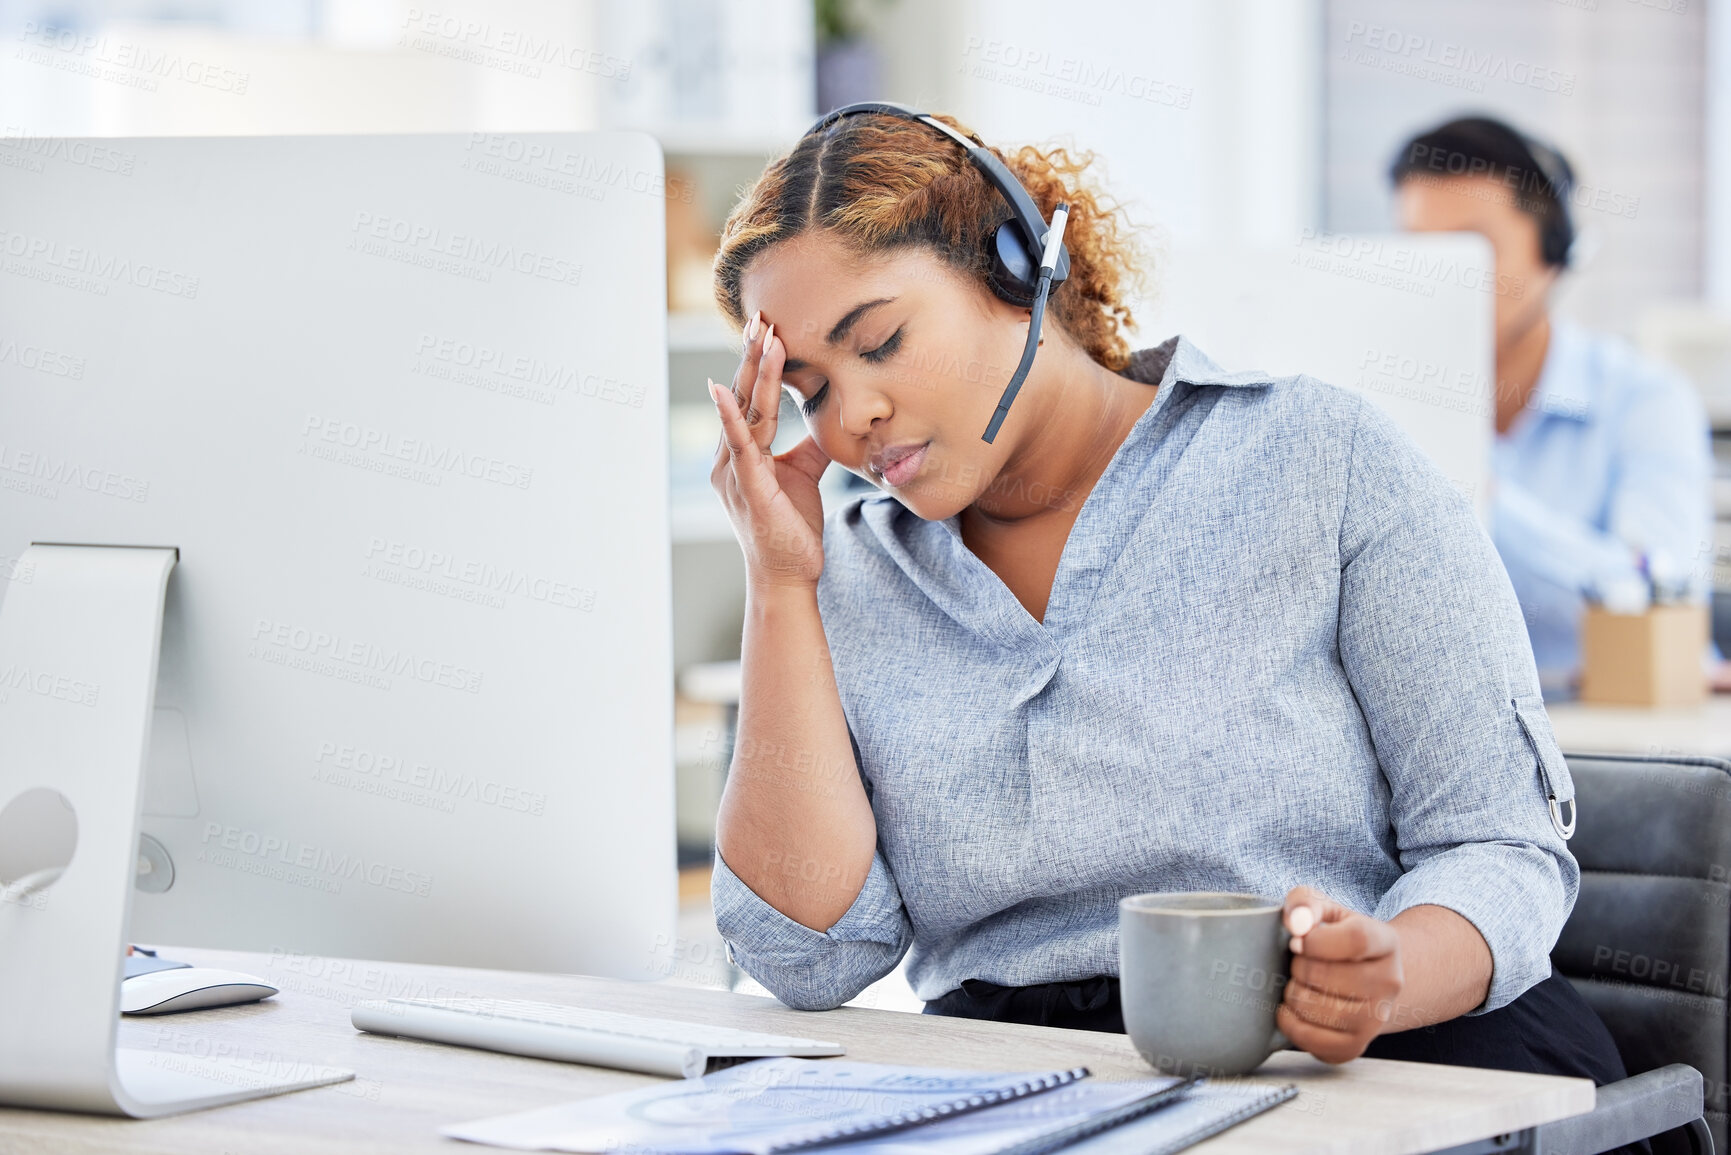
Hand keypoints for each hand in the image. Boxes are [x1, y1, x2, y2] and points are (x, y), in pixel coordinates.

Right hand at [709, 310, 832, 589]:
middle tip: (762, 316)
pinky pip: (739, 445)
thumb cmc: (791, 528)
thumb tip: (825, 414)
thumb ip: (808, 444)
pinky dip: (730, 416)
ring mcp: (736, 472)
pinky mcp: (748, 488)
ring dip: (753, 372)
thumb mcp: (804, 475)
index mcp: (743, 453)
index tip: (769, 328)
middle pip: (744, 396)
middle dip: (753, 355)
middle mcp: (731, 458)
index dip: (760, 363)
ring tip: (762, 336)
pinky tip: (723, 389)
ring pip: (746, 412)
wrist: (789, 575)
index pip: (752, 398)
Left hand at [1276, 885, 1403, 1062]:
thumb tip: (1296, 923)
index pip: (1356, 940)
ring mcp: (1376, 1018)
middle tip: (1298, 964)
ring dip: (1294, 995)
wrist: (1361, 976)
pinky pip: (1314, 1041)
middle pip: (1330, 976)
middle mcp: (1390, 982)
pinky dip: (1291, 1024)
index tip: (1296, 941)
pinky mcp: (1356, 1045)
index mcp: (1386, 941)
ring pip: (1319, 1011)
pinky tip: (1292, 1009)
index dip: (1316, 941)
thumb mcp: (1323, 909)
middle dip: (1299, 968)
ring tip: (1298, 984)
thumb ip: (1304, 903)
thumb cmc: (1334, 938)